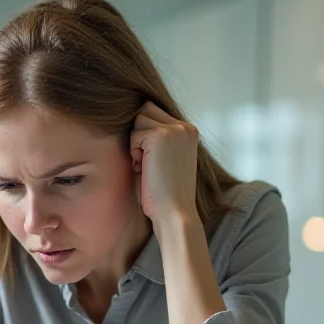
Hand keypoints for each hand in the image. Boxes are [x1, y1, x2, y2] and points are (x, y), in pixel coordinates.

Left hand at [130, 102, 198, 225]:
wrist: (174, 212)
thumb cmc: (165, 192)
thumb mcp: (166, 158)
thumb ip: (157, 138)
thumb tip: (134, 119)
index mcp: (189, 131)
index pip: (155, 113)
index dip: (146, 135)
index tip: (153, 160)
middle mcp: (185, 127)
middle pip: (145, 111)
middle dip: (140, 135)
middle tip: (147, 162)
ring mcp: (174, 130)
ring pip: (138, 121)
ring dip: (136, 144)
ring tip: (147, 166)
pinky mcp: (161, 136)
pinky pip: (134, 135)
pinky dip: (134, 153)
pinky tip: (144, 169)